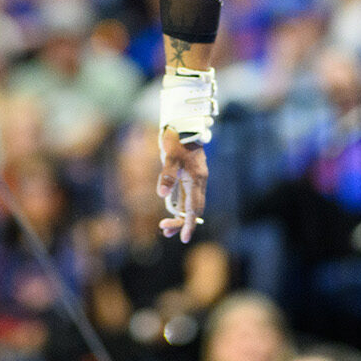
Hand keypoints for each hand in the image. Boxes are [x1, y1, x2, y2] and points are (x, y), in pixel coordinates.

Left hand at [156, 126, 207, 243]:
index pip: (194, 208)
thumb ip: (167, 175)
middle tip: (165, 231)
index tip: (183, 238)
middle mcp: (198, 181)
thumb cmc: (178, 138)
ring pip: (190, 204)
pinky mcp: (190, 176)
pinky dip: (178, 206)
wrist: (185, 122)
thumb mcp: (170, 155)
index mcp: (197, 178)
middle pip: (193, 209)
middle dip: (181, 223)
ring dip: (179, 216)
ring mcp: (195, 179)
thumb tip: (162, 195)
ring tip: (165, 227)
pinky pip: (186, 196)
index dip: (188, 224)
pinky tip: (170, 211)